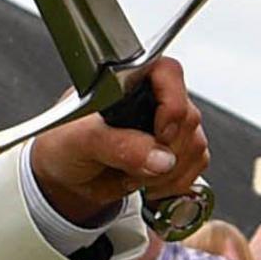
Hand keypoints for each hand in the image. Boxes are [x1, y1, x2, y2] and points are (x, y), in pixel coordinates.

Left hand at [26, 59, 208, 228]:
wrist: (65, 177)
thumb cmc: (64, 144)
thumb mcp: (80, 140)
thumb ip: (118, 144)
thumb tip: (159, 157)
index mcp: (128, 81)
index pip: (168, 74)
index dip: (171, 104)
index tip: (159, 134)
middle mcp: (153, 98)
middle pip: (188, 117)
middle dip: (166, 150)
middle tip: (136, 164)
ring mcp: (168, 125)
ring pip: (195, 145)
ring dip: (169, 172)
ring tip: (135, 176)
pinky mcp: (175, 151)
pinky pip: (196, 166)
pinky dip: (175, 183)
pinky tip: (149, 185)